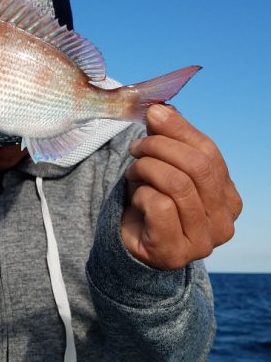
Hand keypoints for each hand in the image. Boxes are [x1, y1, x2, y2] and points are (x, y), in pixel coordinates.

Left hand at [121, 104, 242, 269]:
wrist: (133, 246)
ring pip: (177, 184)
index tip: (154, 115)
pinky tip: (136, 198)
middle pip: (197, 167)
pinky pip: (160, 205)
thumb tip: (160, 109)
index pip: (210, 154)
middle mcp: (223, 223)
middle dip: (161, 147)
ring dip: (146, 169)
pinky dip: (141, 193)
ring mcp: (202, 242)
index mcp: (229, 199)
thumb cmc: (153, 203)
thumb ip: (169, 139)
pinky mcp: (175, 252)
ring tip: (133, 171)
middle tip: (137, 147)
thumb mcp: (165, 166)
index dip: (180, 130)